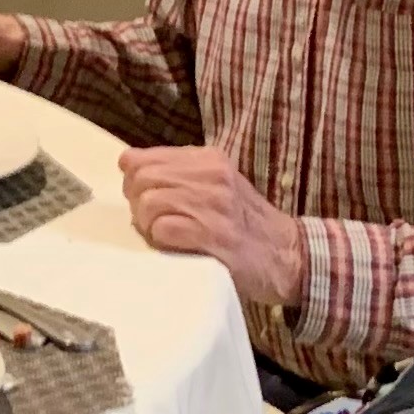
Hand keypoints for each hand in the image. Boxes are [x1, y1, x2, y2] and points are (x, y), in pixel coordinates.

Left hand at [120, 146, 310, 309]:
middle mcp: (213, 175)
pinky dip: (160, 240)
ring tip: (165, 235)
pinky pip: (163, 229)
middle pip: (141, 179)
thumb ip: (177, 173)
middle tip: (152, 222)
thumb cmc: (242, 223)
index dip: (132, 182)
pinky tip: (175, 246)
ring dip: (148, 224)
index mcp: (208, 158)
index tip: (144, 199)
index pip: (140, 158)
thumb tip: (127, 165)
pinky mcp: (215, 234)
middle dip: (137, 204)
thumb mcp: (215, 185)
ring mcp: (216, 204)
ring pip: (150, 202)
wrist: (286, 255)